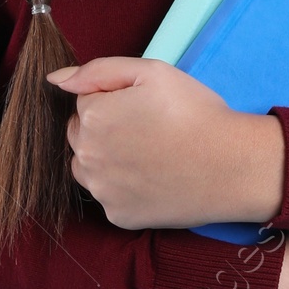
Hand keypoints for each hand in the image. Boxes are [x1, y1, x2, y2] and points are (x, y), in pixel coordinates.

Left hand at [46, 57, 284, 229]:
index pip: (86, 101)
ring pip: (89, 167)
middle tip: (148, 129)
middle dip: (105, 128)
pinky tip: (152, 178)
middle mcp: (87, 157)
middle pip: (81, 134)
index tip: (145, 107)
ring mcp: (102, 192)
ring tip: (148, 154)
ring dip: (107, 158)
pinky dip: (124, 187)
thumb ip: (98, 71)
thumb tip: (56, 79)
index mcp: (92, 117)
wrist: (232, 166)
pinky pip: (109, 196)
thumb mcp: (151, 72)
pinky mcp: (118, 217)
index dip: (116, 100)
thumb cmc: (195, 113)